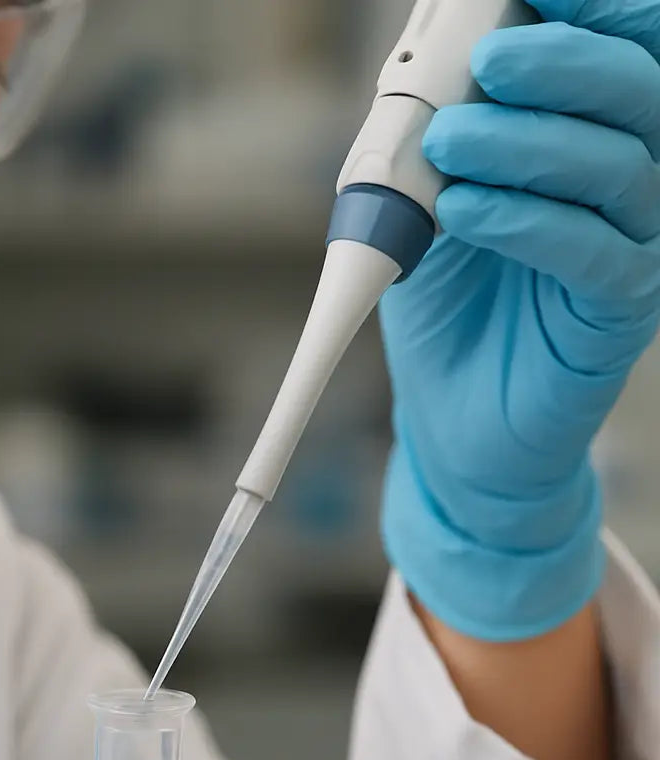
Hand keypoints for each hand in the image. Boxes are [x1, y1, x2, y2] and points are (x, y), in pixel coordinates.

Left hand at [379, 0, 659, 639]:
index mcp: (584, 145)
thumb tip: (430, 64)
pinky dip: (527, 220)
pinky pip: (596, 254)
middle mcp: (624, 188)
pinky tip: (463, 208)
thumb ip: (430, 141)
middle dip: (564, 62)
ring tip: (450, 142)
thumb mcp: (420, 208)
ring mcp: (630, 251)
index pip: (620, 52)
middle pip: (638, 94)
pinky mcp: (616, 317)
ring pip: (620, 168)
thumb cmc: (442, 305)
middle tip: (490, 60)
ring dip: (528, 142)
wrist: (448, 420)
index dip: (591, 10)